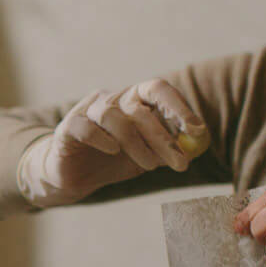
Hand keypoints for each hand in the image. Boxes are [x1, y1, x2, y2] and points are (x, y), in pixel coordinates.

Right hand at [18, 80, 208, 206]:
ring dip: (137, 144)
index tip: (197, 130)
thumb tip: (198, 144)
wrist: (74, 177)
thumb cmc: (113, 161)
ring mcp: (87, 111)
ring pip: (115, 118)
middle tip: (181, 163)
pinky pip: (87, 128)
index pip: (157, 89)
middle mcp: (111, 99)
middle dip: (164, 138)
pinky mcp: (68, 127)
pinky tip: (113, 152)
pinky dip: (104, 140)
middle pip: (139, 108)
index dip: (179, 107)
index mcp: (132, 100)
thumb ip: (169, 148)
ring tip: (149, 166)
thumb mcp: (147, 156)